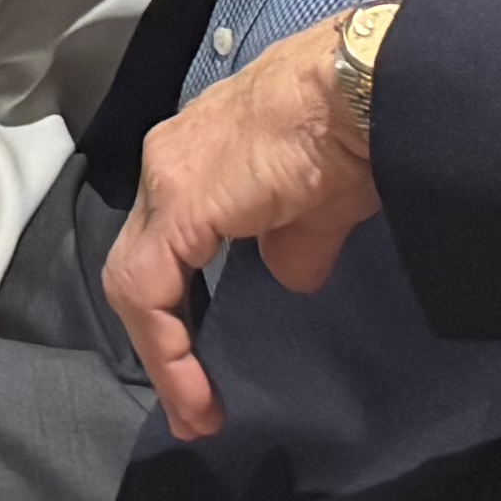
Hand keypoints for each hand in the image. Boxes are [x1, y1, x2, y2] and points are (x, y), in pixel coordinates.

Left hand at [102, 17, 386, 440]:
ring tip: (195, 411)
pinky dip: (167, 345)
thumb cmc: (355, 133)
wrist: (364, 89)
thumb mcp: (320, 203)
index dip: (177, 311)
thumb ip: (293, 244)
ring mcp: (166, 181)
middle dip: (163, 342)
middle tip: (193, 406)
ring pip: (137, 281)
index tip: (203, 372)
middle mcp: (167, 164)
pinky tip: (194, 389)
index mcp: (198, 159)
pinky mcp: (179, 205)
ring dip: (163, 354)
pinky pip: (150, 288)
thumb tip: (290, 275)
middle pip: (143, 265)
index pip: (165, 244)